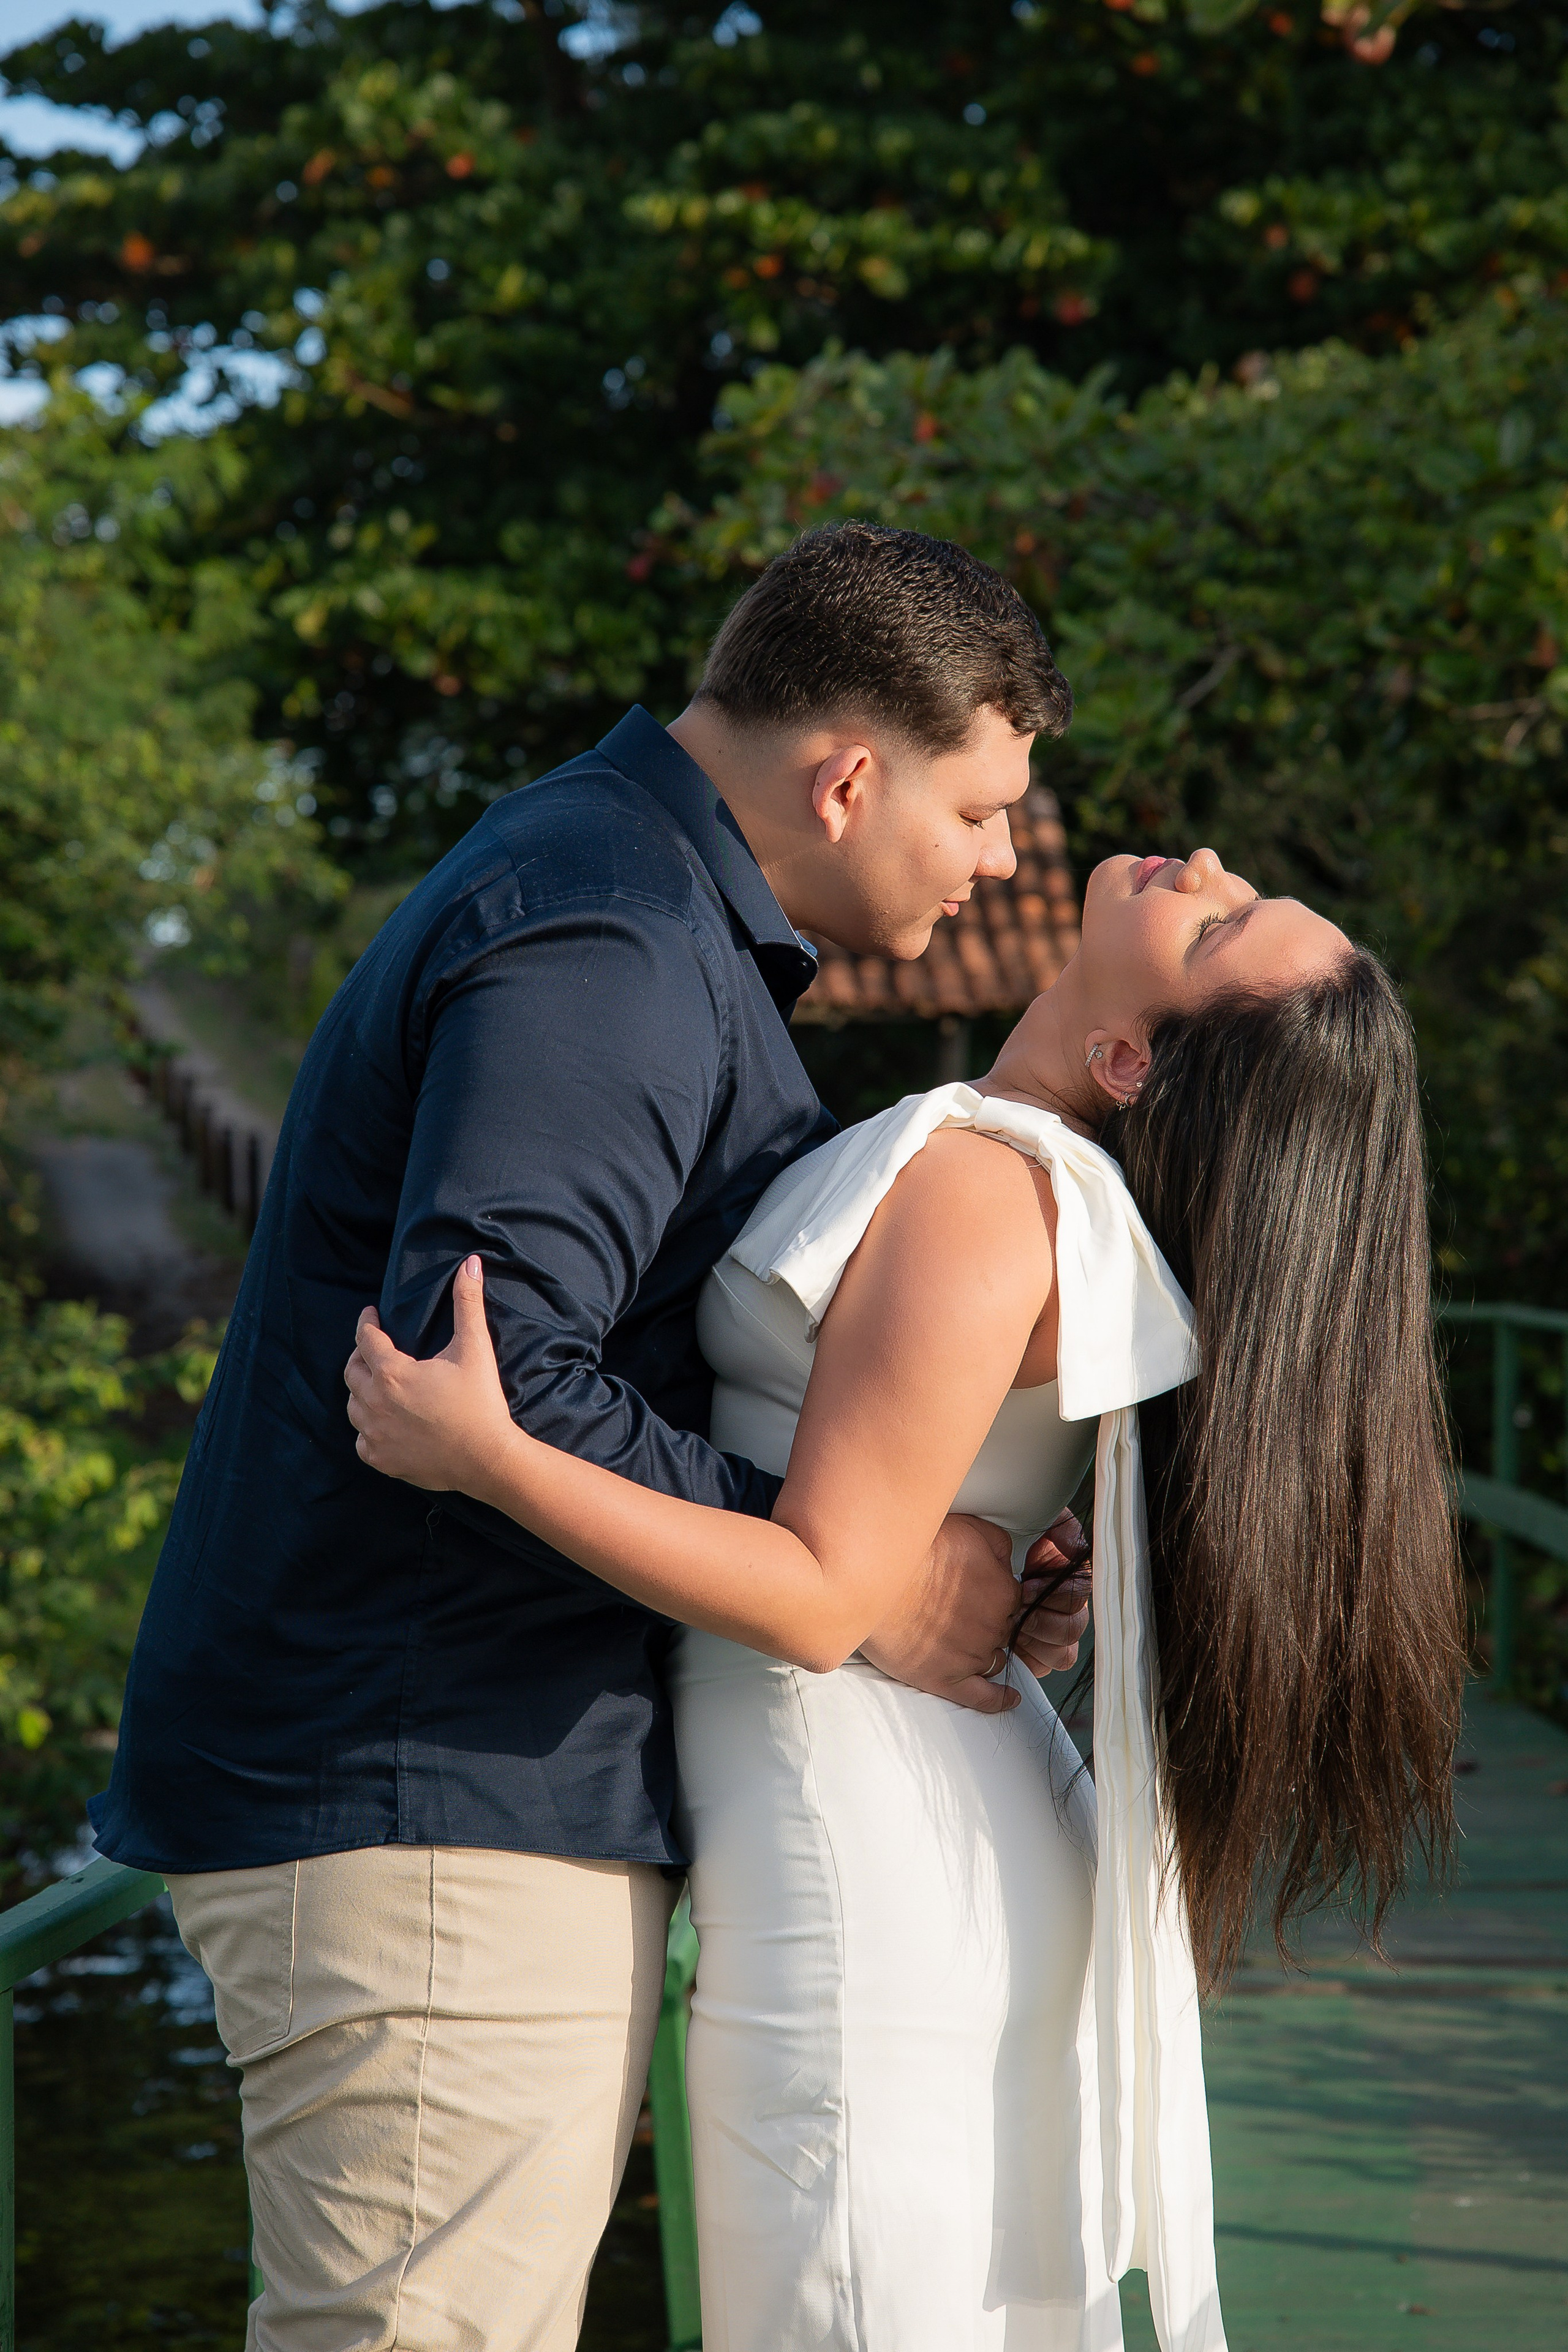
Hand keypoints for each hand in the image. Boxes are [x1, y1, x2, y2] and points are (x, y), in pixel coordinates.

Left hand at [345, 1255, 516, 1497]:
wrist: (487, 1458)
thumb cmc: (481, 1402)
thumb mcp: (475, 1348)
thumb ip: (468, 1303)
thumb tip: (470, 1263)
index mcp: (392, 1372)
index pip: (365, 1339)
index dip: (367, 1322)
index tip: (371, 1314)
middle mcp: (375, 1402)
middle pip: (352, 1371)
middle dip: (361, 1356)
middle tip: (373, 1349)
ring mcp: (375, 1434)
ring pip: (353, 1406)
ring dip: (361, 1391)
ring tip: (376, 1384)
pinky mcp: (382, 1459)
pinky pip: (362, 1441)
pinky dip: (368, 1429)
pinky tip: (382, 1423)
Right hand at [859, 1513, 1023, 1716]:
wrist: (873, 1579)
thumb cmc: (917, 1551)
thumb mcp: (970, 1528)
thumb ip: (1000, 1544)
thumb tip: (1011, 1560)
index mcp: (1002, 1592)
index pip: (1014, 1601)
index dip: (997, 1597)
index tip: (979, 1593)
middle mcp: (992, 1627)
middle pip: (1004, 1630)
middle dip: (989, 1622)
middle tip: (961, 1612)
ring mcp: (970, 1657)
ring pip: (994, 1659)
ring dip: (986, 1652)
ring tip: (963, 1642)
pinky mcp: (945, 1679)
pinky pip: (983, 1698)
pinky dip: (999, 1700)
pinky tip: (1009, 1698)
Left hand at [1013, 1509, 1090, 1676]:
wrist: (982, 1565)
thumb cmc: (1011, 1547)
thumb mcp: (1040, 1526)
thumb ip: (1063, 1531)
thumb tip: (1073, 1547)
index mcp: (1071, 1582)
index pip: (1080, 1595)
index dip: (1055, 1594)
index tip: (1026, 1585)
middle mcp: (1068, 1610)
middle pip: (1073, 1629)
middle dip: (1042, 1620)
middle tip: (1016, 1610)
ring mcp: (1053, 1635)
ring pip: (1063, 1654)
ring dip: (1036, 1641)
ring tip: (1013, 1627)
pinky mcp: (1036, 1654)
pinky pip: (1042, 1667)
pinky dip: (1027, 1658)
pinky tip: (1011, 1642)